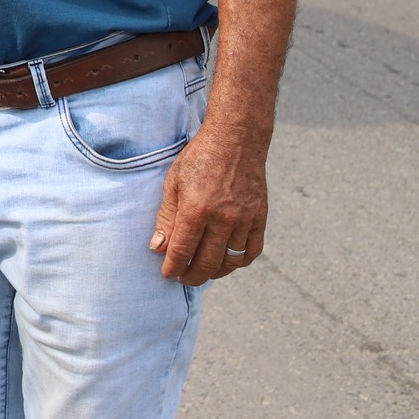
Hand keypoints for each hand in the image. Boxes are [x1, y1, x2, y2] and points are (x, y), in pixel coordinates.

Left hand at [149, 121, 268, 284]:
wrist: (236, 140)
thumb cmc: (199, 158)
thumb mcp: (173, 183)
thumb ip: (166, 217)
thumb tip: (158, 248)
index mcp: (196, 208)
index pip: (182, 250)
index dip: (173, 266)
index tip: (167, 274)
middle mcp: (222, 218)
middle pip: (207, 261)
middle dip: (192, 275)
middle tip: (183, 278)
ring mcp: (244, 219)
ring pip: (230, 260)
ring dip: (215, 271)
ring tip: (202, 272)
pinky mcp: (260, 217)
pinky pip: (251, 251)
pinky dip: (239, 262)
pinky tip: (227, 262)